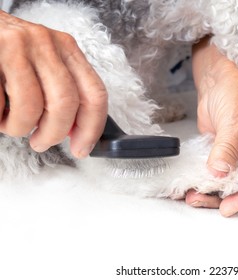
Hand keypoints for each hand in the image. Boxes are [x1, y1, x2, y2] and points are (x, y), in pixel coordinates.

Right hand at [0, 11, 107, 157]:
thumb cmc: (12, 53)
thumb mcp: (46, 64)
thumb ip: (65, 91)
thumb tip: (77, 130)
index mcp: (67, 48)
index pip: (95, 93)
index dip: (91, 128)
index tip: (82, 148)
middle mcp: (45, 43)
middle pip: (65, 103)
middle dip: (54, 133)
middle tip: (41, 142)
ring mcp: (16, 47)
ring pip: (30, 107)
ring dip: (20, 127)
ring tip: (12, 123)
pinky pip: (0, 104)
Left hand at [187, 37, 237, 216]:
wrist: (218, 78)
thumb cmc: (237, 89)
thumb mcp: (235, 118)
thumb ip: (227, 147)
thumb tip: (218, 173)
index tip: (227, 207)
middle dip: (225, 198)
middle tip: (201, 201)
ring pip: (230, 185)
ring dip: (211, 193)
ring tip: (191, 197)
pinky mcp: (226, 157)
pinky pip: (217, 175)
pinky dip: (204, 183)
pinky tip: (190, 187)